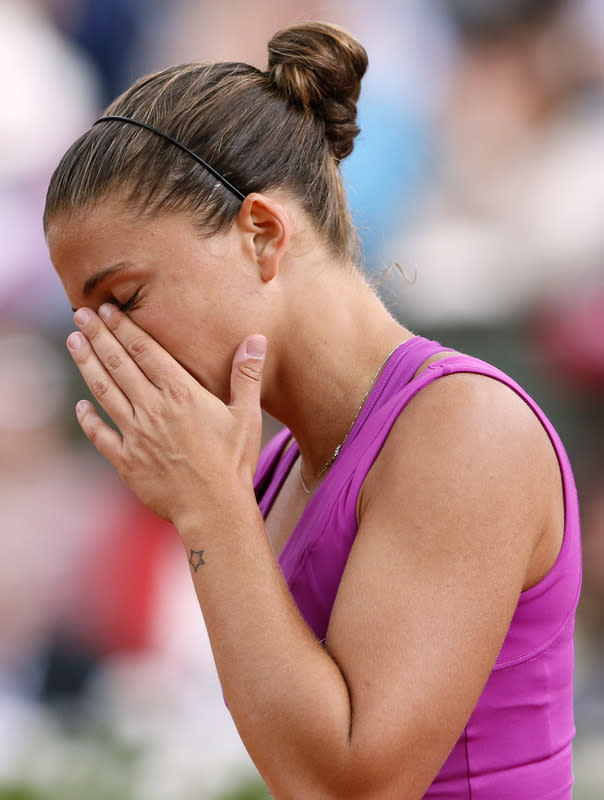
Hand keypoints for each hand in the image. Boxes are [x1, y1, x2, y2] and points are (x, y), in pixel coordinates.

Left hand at [66, 304, 265, 526]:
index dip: (124, 327)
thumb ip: (246, 375)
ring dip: (87, 365)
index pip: (145, 351)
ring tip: (73, 343)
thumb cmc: (234, 462)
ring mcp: (135, 435)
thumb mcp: (247, 415)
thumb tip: (256, 338)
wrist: (214, 510)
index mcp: (180, 394)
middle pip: (119, 364)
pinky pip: (100, 435)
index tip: (107, 309)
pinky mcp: (126, 461)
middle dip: (98, 336)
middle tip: (80, 315)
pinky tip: (80, 405)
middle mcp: (152, 409)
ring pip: (104, 391)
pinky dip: (88, 419)